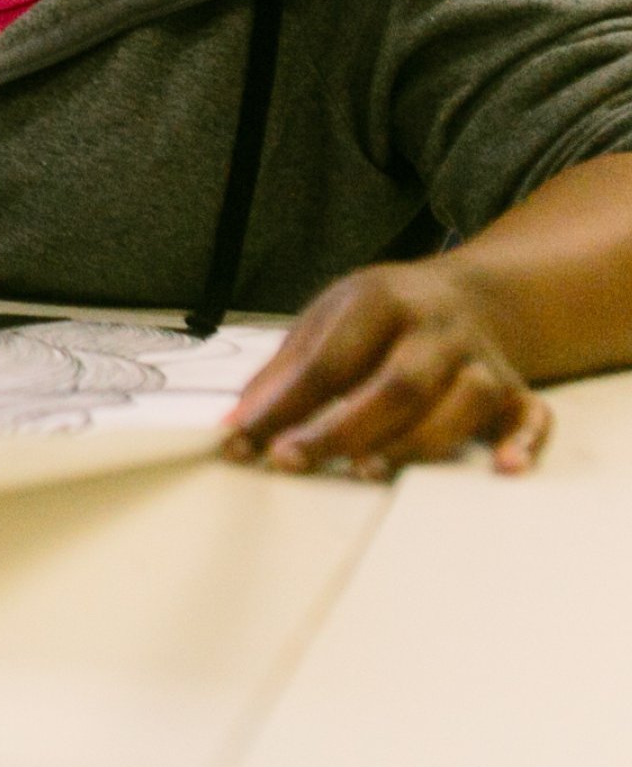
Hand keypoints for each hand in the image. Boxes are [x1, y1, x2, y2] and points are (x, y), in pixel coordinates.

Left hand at [222, 259, 553, 479]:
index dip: (289, 403)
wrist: (465, 294)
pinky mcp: (516, 389)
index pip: (330, 359)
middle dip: (343, 428)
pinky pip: (531, 416)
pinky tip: (505, 468)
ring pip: (461, 404)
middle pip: (398, 384)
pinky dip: (525, 442)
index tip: (249, 441)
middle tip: (293, 461)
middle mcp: (437, 328)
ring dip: (414, 444)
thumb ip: (283, 374)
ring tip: (365, 472)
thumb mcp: (324, 320)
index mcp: (380, 301)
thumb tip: (234, 429)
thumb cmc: (378, 316)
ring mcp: (481, 359)